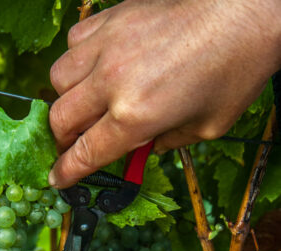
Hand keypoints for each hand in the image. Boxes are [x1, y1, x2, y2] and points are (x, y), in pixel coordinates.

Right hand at [48, 0, 280, 187]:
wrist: (246, 11)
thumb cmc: (235, 71)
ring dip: (65, 101)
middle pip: (61, 119)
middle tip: (73, 146)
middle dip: (62, 141)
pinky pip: (74, 43)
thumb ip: (166, 143)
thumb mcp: (207, 128)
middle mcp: (113, 81)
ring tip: (84, 106)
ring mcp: (108, 45)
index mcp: (137, 115)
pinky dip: (77, 62)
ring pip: (58, 79)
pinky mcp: (113, 18)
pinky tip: (95, 68)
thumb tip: (142, 146)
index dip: (68, 171)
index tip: (58, 179)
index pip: (87, 152)